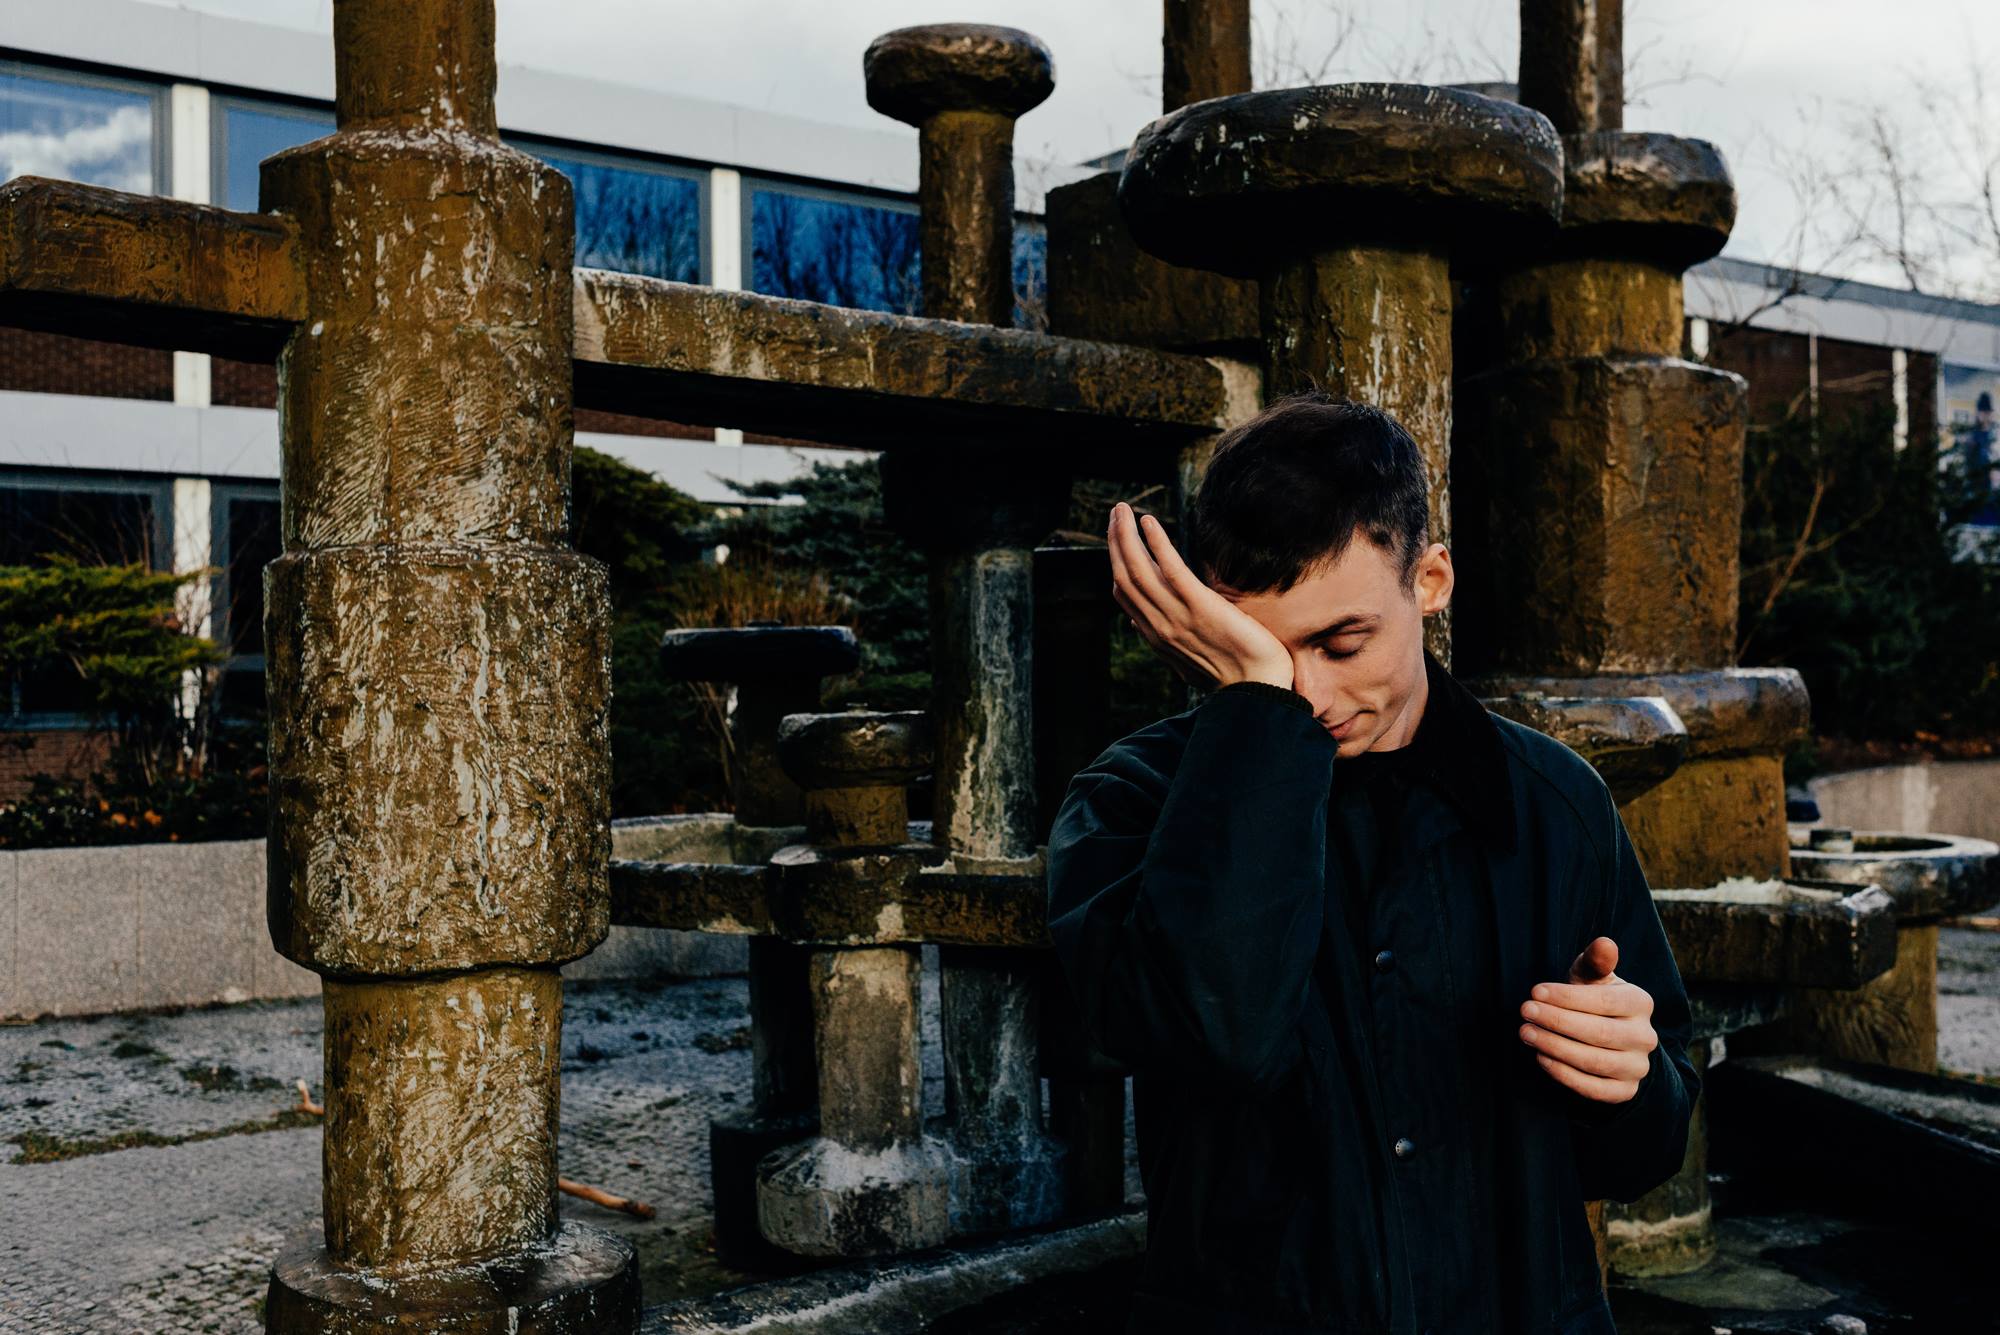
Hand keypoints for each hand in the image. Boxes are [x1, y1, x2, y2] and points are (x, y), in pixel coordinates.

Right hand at [1106, 501, 1292, 690]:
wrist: (1259, 690)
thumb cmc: (1233, 676)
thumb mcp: (1187, 660)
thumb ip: (1164, 638)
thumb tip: (1134, 625)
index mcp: (1157, 637)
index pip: (1125, 595)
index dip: (1117, 563)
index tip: (1118, 539)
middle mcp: (1159, 627)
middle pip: (1124, 578)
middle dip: (1116, 542)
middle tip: (1115, 513)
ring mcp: (1177, 617)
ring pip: (1138, 571)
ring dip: (1126, 536)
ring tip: (1122, 510)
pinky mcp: (1200, 607)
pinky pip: (1170, 570)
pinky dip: (1156, 543)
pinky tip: (1148, 522)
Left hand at [1517, 936, 1656, 1103]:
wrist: (1609, 1037)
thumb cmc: (1594, 999)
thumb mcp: (1593, 977)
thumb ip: (1595, 962)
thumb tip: (1605, 944)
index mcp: (1640, 1003)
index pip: (1601, 1001)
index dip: (1566, 997)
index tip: (1534, 991)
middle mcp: (1645, 1037)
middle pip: (1597, 1033)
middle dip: (1556, 1021)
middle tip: (1525, 1012)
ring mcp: (1637, 1067)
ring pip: (1594, 1062)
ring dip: (1555, 1047)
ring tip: (1526, 1032)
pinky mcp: (1624, 1091)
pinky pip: (1593, 1089)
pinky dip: (1564, 1074)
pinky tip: (1541, 1057)